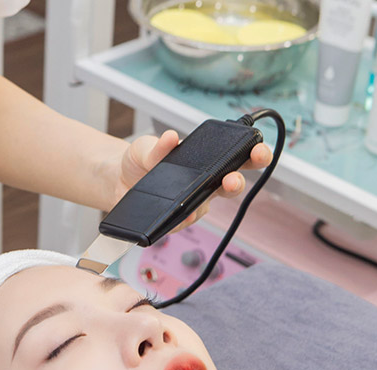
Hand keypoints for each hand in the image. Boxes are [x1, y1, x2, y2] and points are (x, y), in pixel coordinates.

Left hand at [108, 130, 272, 232]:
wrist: (117, 180)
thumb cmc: (139, 160)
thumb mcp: (146, 147)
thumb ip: (158, 146)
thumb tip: (170, 138)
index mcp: (206, 161)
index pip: (237, 158)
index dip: (253, 154)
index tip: (258, 150)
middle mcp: (203, 184)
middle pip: (230, 187)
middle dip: (237, 183)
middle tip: (232, 180)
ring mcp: (191, 204)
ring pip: (207, 208)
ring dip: (207, 205)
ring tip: (200, 201)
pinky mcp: (175, 220)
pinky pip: (183, 223)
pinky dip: (184, 220)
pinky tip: (183, 215)